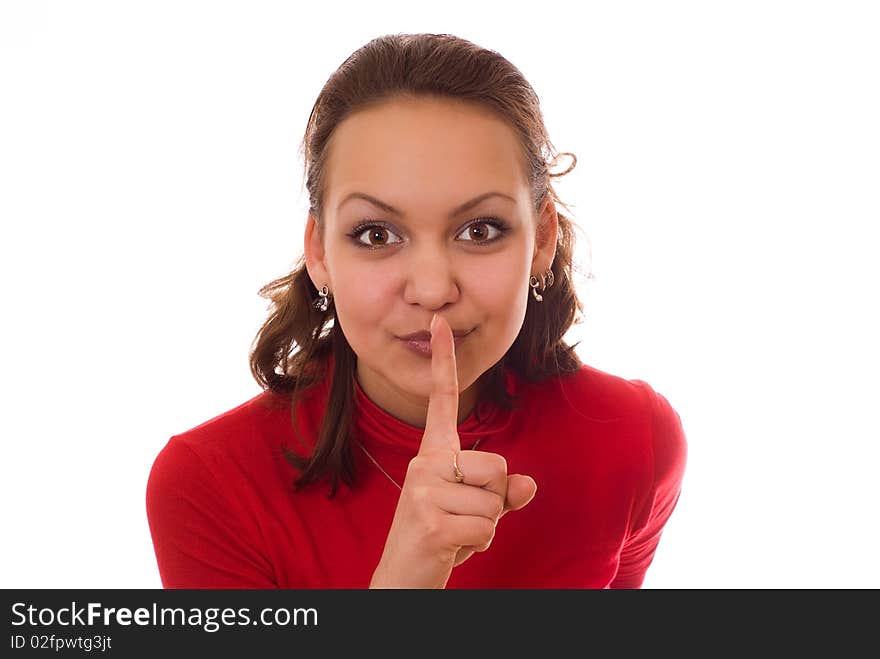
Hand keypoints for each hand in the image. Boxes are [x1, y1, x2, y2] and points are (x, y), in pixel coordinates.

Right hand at [369, 313, 537, 588]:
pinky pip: (488, 527)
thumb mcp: (474, 511)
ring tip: (455, 533)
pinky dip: (479, 544)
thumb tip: (528, 485)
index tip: (440, 322)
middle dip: (494, 502)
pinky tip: (452, 547)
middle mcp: (424, 463)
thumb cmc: (440, 539)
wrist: (402, 579)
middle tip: (461, 518)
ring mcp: (423, 490)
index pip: (442, 400)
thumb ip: (502, 494)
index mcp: (432, 453)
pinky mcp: (431, 519)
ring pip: (495, 501)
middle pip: (498, 465)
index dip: (444, 361)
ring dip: (486, 527)